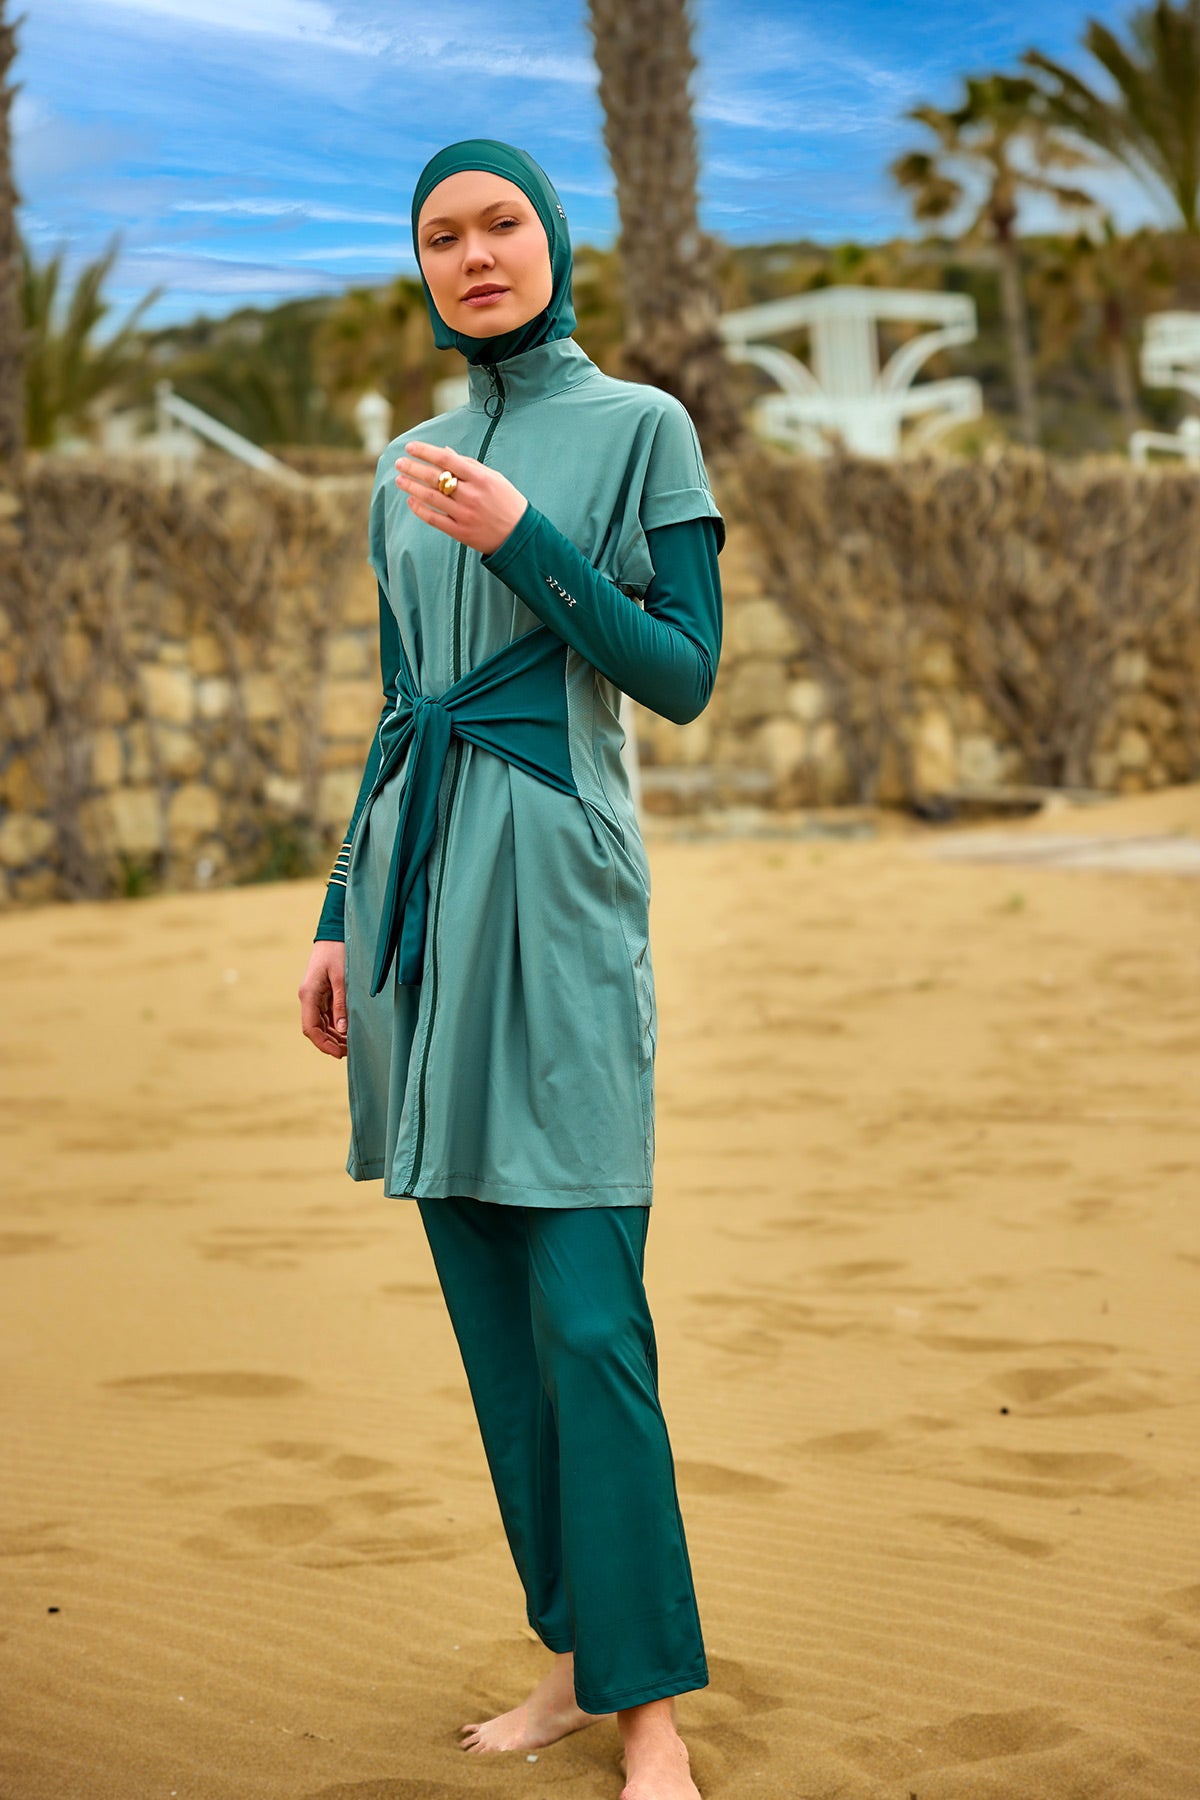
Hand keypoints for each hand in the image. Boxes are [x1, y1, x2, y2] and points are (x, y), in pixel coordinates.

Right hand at [299, 940, 346, 1058]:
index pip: (310, 1028)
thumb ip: (341, 1004)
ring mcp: (314, 996)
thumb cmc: (337, 951)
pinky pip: (326, 1015)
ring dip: (334, 1036)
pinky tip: (348, 1031)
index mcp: (308, 994)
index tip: (338, 1054)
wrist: (334, 933)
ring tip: (352, 1044)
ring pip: (321, 1024)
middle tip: (350, 1051)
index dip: (323, 1044)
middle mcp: (308, 998)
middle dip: (330, 1043)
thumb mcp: (341, 978)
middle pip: (315, 1029)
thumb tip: (342, 1029)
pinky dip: (336, 1025)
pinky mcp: (322, 994)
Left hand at [395, 441, 527, 555]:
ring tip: (399, 479)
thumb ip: (469, 465)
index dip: (425, 452)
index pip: (446, 460)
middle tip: (399, 462)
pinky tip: (410, 501)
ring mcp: (464, 514)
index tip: (410, 447)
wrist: (519, 536)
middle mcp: (471, 495)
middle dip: (413, 468)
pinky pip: (434, 519)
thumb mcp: (494, 478)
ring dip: (412, 487)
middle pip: (435, 478)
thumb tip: (444, 452)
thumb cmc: (507, 502)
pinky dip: (420, 509)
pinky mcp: (460, 532)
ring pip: (431, 498)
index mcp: (481, 478)